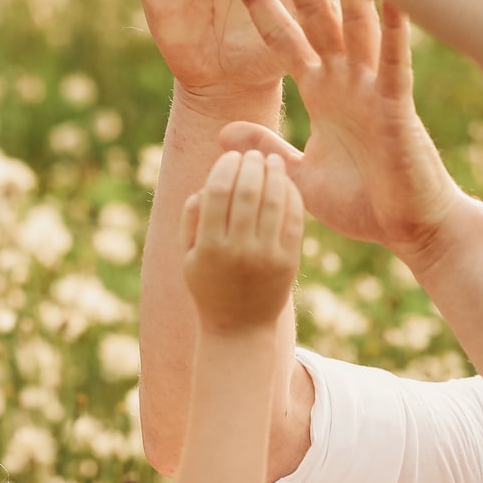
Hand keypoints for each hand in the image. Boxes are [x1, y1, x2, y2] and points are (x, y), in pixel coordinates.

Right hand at [181, 149, 304, 335]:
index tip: (230, 157)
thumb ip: (190, 220)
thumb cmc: (209, 287)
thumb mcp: (188, 257)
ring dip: (274, 175)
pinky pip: (293, 220)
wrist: (240, 328)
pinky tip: (287, 184)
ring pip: (273, 202)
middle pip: (247, 192)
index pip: (217, 192)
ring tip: (272, 161)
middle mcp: (238, 251)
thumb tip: (205, 186)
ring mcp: (266, 257)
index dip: (225, 167)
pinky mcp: (289, 262)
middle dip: (251, 165)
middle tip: (253, 154)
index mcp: (209, 247)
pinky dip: (291, 197)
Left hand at [218, 0, 463, 264]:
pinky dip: (394, 30)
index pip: (285, 40)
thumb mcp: (298, 177)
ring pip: (356, 29)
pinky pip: (394, 63)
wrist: (410, 229)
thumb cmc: (363, 204)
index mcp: (323, 93)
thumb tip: (225, 131)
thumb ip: (267, 148)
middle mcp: (347, 82)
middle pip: (318, 18)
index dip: (261, 6)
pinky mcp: (397, 107)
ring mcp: (373, 91)